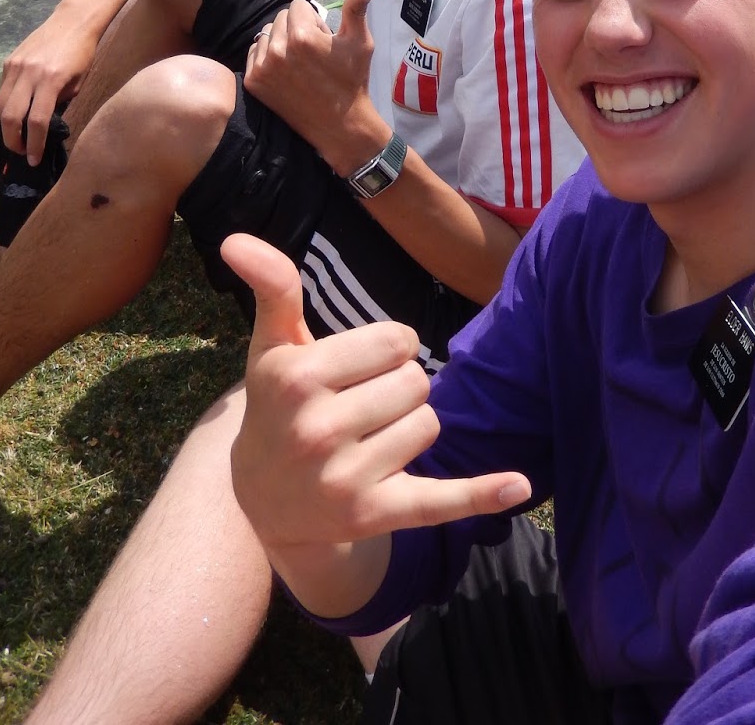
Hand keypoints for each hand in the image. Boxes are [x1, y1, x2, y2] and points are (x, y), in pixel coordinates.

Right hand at [0, 7, 95, 164]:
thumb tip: (44, 127)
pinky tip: (17, 109)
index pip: (36, 121)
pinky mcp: (8, 61)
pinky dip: (6, 104)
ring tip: (16, 134)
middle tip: (20, 151)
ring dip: (5, 125)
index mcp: (51, 81)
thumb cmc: (82, 54)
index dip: (34, 145)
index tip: (33, 159)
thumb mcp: (77, 83)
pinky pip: (1, 90)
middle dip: (12, 140)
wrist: (72, 21)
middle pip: (9, 117)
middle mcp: (28, 74)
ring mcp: (15, 66)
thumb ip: (59, 104)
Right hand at [223, 234, 530, 558]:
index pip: (397, 340)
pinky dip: (482, 494)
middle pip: (417, 382)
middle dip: (399, 387)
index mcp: (295, 378)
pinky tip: (519, 486)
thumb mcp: (273, 345)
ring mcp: (344, 478)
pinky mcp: (374, 515)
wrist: (264, 500)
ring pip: (429, 425)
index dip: (387, 349)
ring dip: (411, 426)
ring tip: (368, 439)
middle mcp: (315, 430)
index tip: (356, 368)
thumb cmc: (279, 403)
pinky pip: (441, 500)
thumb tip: (235, 238)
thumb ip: (272, 286)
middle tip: (360, 406)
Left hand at [244, 0, 386, 175]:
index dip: (314, 20)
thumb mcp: (360, 42)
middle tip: (313, 52)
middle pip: (281, 18)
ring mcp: (263, 67)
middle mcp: (278, 49)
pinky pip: (255, 52)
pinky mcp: (254, 82)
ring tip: (299, 62)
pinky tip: (286, 71)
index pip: (298, 5)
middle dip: (297, 28)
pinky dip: (267, 57)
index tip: (324, 40)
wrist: (339, 124)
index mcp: (302, 35)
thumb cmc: (352, 80)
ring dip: (280, 41)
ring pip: (267, 34)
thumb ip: (357, 9)